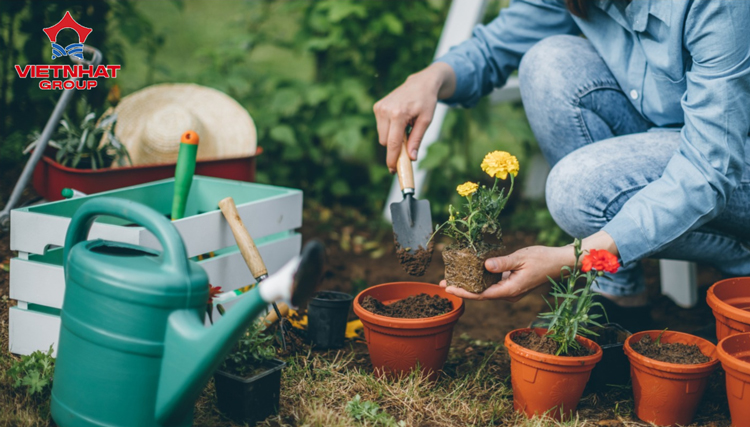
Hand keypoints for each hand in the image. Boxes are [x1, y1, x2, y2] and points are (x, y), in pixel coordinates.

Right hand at [373, 62, 455, 171]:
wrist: (421, 83)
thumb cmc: (426, 101)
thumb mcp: (426, 121)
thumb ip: (417, 139)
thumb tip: (412, 158)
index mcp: (398, 114)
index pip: (392, 143)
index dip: (392, 159)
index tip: (393, 170)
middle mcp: (385, 110)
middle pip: (385, 142)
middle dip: (395, 147)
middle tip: (408, 143)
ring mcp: (379, 108)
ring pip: (382, 136)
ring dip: (392, 137)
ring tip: (406, 126)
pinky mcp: (377, 107)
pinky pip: (381, 127)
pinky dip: (390, 129)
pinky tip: (400, 120)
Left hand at [439, 231, 618, 301]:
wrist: (560, 263)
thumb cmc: (543, 259)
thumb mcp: (521, 257)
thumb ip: (502, 263)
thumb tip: (485, 265)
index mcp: (510, 290)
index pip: (481, 294)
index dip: (463, 292)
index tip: (448, 289)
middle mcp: (508, 293)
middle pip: (480, 294)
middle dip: (462, 289)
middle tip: (443, 282)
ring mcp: (510, 290)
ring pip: (485, 289)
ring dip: (469, 284)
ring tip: (452, 277)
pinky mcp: (512, 284)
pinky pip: (492, 284)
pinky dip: (480, 279)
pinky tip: (470, 272)